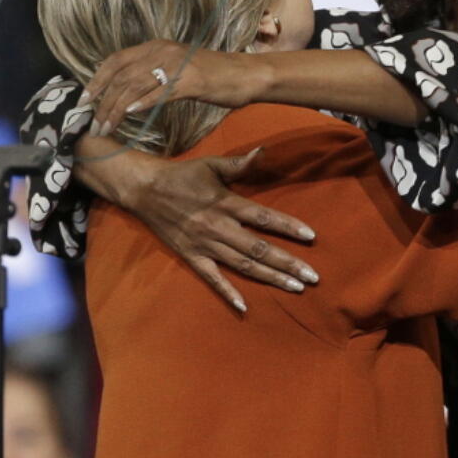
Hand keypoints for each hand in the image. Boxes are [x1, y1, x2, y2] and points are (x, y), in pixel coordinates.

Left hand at [84, 40, 266, 136]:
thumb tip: (127, 93)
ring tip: (106, 127)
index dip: (97, 80)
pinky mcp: (191, 81)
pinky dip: (141, 104)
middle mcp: (163, 51)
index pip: (116, 60)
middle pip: (121, 76)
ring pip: (135, 86)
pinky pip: (159, 93)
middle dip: (103, 101)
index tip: (84, 100)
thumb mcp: (178, 68)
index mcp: (157, 46)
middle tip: (93, 122)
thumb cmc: (214, 75)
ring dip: (116, 109)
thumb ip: (153, 75)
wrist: (247, 74)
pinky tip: (129, 115)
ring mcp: (177, 65)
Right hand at [125, 148, 319, 310]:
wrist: (144, 189)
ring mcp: (205, 245)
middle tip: (313, 276)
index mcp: (226, 203)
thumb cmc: (183, 175)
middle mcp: (218, 227)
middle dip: (287, 263)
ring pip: (243, 266)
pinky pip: (211, 279)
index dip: (289, 227)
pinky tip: (245, 307)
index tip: (312, 237)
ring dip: (270, 278)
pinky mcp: (191, 257)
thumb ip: (240, 163)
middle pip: (259, 249)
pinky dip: (227, 293)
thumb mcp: (212, 164)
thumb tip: (263, 151)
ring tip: (295, 288)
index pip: (264, 218)